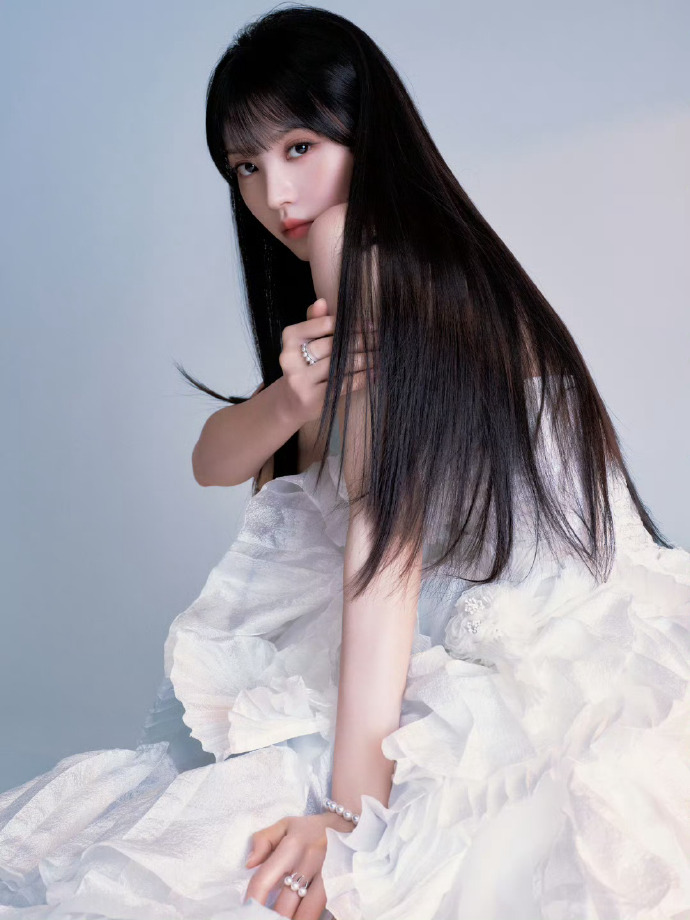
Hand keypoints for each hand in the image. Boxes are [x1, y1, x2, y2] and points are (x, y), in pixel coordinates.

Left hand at [243, 811, 352, 918]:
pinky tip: (308, 917)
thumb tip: (249, 864)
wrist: (354, 823)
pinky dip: (319, 917)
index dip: (253, 900)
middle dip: (274, 917)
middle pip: (285, 903)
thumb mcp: (287, 825)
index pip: (264, 879)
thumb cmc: (315, 829)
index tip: (248, 910)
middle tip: (267, 919)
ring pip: (307, 912)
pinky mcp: (346, 884)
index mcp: (292, 845)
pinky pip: (330, 910)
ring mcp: (330, 873)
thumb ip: (263, 840)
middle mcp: (310, 860)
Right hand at [278, 297, 376, 426]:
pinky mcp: (312, 399)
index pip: (322, 324)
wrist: (291, 402)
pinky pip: (343, 384)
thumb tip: (323, 301)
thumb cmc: (304, 365)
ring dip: (364, 359)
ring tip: (379, 355)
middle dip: (359, 342)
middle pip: (332, 345)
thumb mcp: (305, 342)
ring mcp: (300, 381)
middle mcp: (289, 359)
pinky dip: (361, 377)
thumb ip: (315, 321)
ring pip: (339, 365)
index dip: (347, 324)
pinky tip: (374, 372)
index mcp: (289, 338)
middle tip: (378, 340)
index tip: (368, 325)